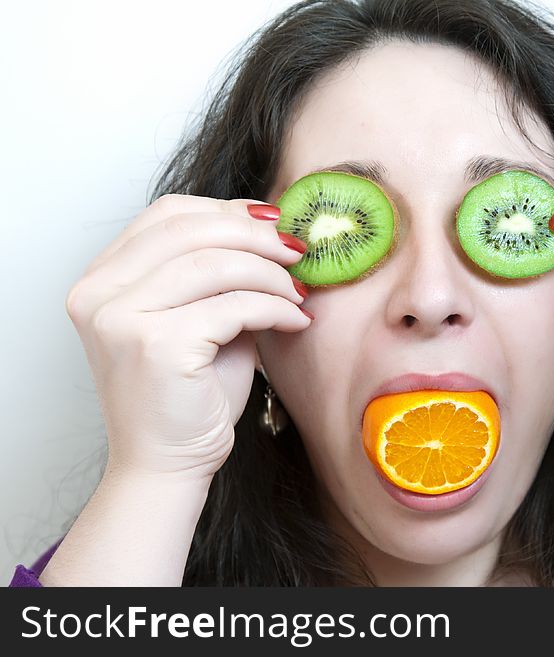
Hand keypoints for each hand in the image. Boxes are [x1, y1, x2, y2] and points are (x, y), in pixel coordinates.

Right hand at [64, 194, 311, 480]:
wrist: (167, 464)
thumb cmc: (189, 394)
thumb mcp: (199, 317)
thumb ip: (218, 272)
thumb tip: (272, 229)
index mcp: (101, 278)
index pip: (167, 214)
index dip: (227, 210)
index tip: (273, 223)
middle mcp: (99, 292)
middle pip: (191, 229)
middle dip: (257, 236)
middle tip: (298, 252)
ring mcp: (122, 317)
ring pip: (217, 264)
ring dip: (272, 275)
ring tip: (299, 293)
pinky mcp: (156, 344)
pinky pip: (234, 306)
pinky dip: (276, 308)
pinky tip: (296, 321)